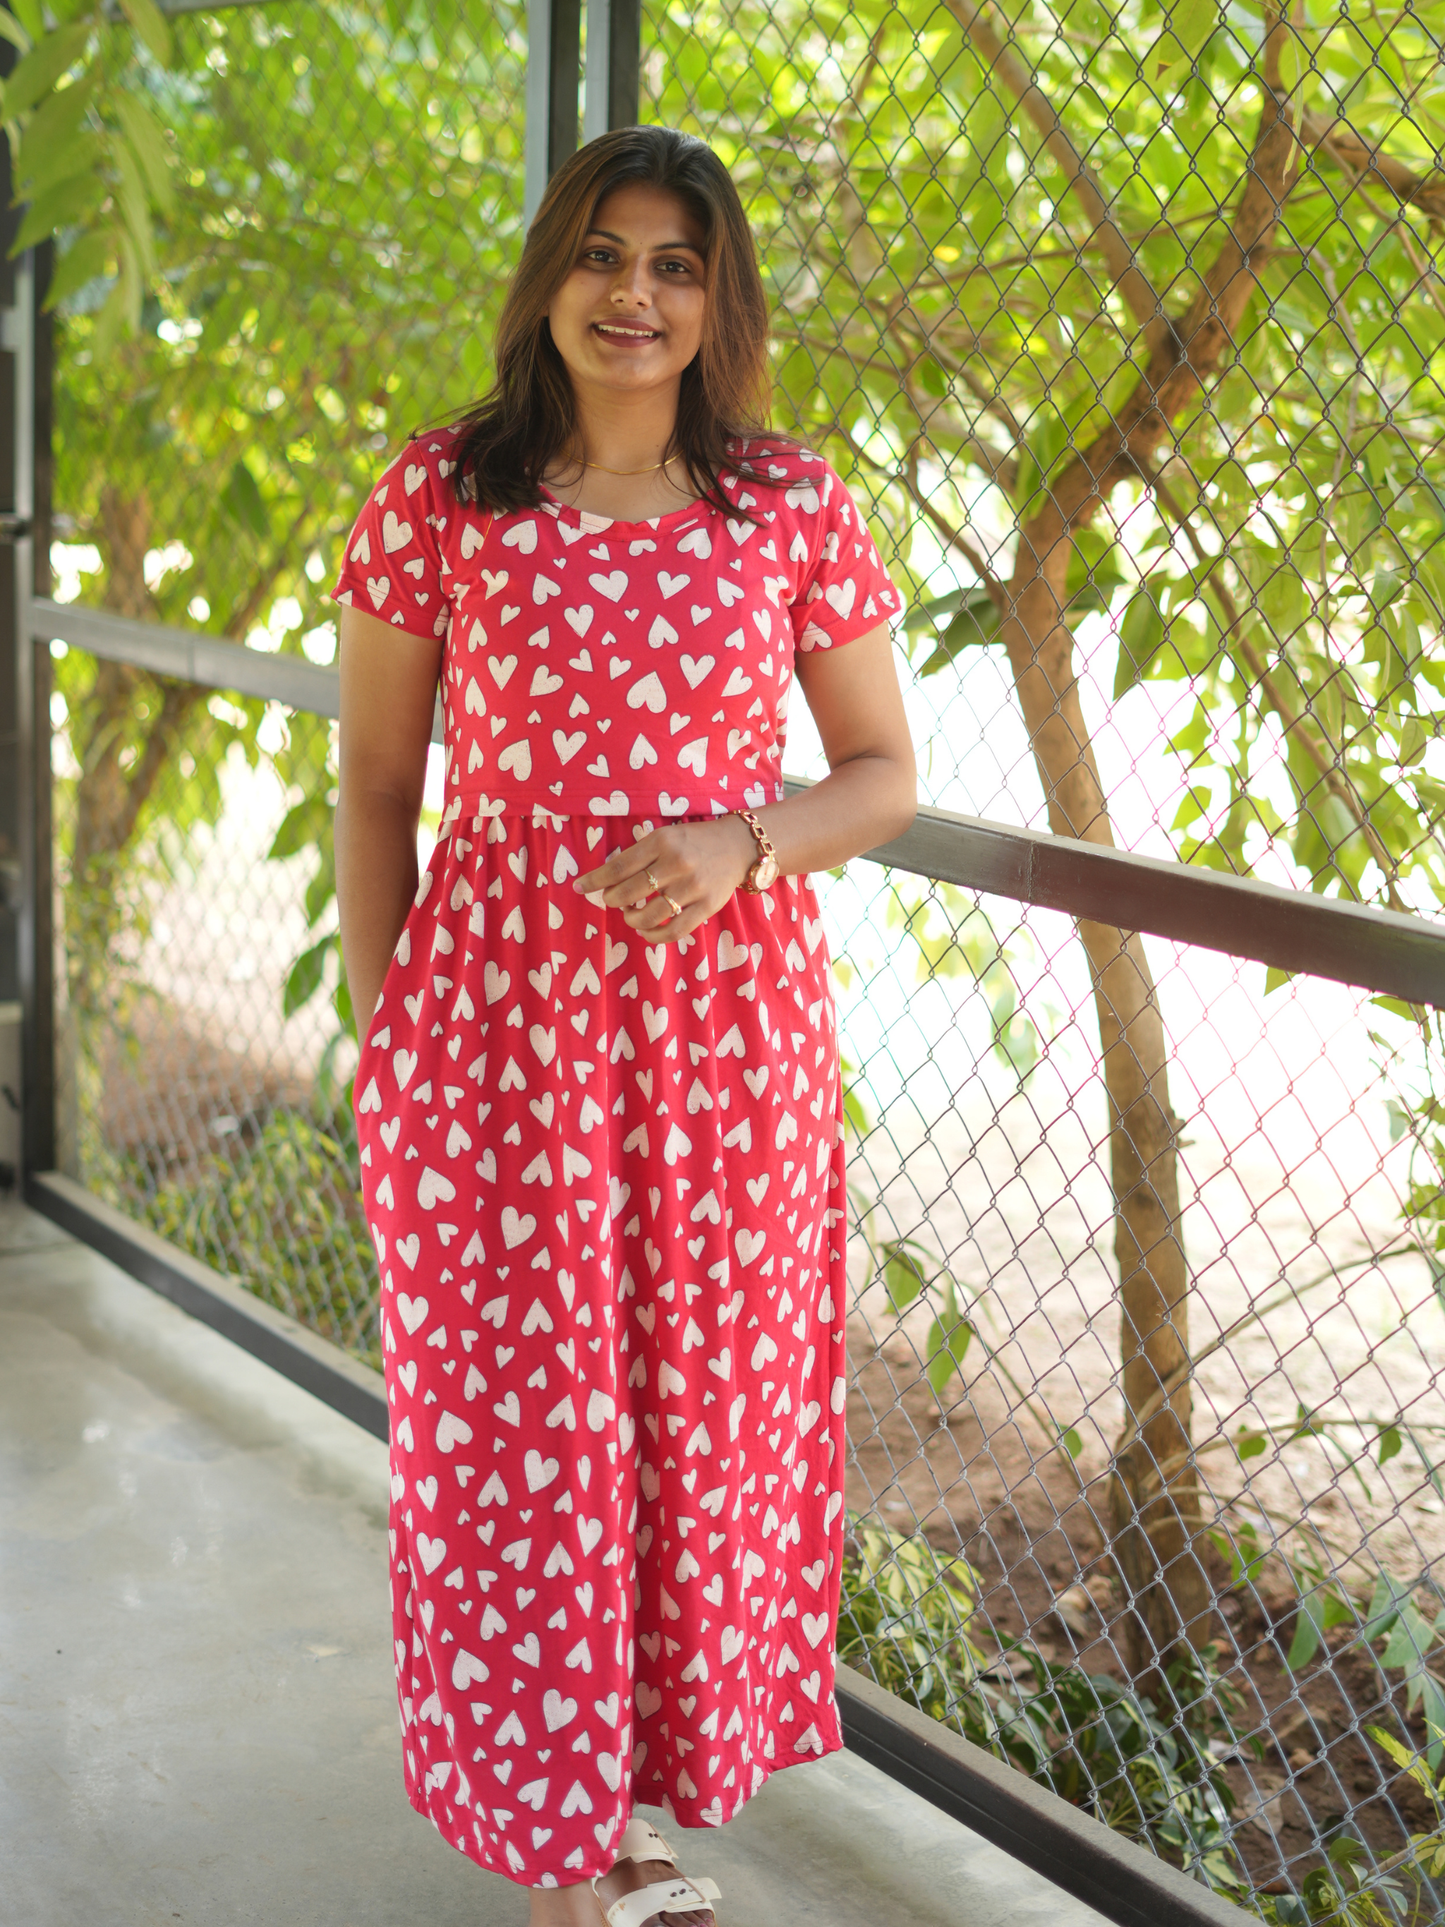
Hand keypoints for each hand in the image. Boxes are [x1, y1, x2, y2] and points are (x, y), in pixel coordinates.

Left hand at [573, 816, 758, 944]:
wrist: (737, 846)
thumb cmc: (693, 842)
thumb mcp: (666, 837)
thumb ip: (640, 854)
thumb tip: (605, 880)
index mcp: (662, 842)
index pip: (618, 866)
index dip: (595, 880)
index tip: (579, 887)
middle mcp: (677, 863)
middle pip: (629, 892)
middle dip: (612, 901)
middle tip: (612, 901)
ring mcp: (693, 886)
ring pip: (649, 915)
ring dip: (632, 920)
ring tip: (631, 915)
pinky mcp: (707, 906)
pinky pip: (674, 930)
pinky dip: (654, 936)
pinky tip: (646, 932)